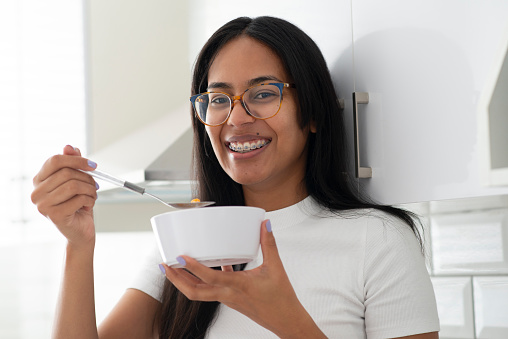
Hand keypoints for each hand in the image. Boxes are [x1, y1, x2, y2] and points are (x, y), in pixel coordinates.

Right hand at [31, 145, 98, 249]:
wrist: (80, 230)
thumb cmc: (78, 204)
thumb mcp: (76, 180)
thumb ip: (72, 162)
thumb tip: (69, 147)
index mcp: (39, 180)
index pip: (55, 160)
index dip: (76, 160)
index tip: (93, 165)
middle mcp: (36, 192)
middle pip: (66, 172)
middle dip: (87, 178)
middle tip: (95, 185)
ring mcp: (42, 205)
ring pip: (73, 185)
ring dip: (90, 190)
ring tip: (92, 196)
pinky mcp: (54, 215)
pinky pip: (78, 199)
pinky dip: (90, 200)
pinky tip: (89, 205)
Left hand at [161, 220, 325, 337]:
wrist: (286, 321)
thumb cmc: (282, 298)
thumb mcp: (276, 268)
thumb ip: (269, 244)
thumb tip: (265, 224)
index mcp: (238, 286)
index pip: (210, 278)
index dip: (193, 267)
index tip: (180, 257)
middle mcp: (229, 294)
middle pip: (194, 291)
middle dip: (177, 279)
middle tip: (164, 265)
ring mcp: (228, 299)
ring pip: (199, 293)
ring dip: (184, 281)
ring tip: (174, 268)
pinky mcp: (231, 299)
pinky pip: (212, 290)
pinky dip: (204, 280)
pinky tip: (206, 267)